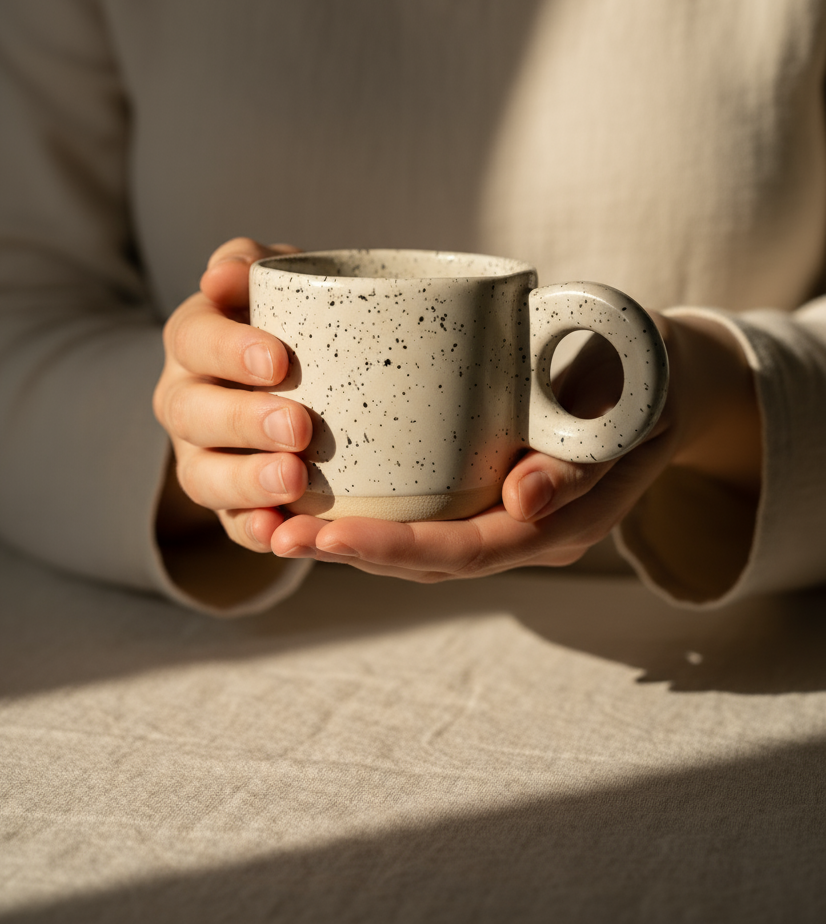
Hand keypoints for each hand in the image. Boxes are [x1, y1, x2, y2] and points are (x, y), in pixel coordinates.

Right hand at [153, 237, 312, 548]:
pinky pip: (230, 525)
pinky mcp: (228, 503)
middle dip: (242, 423)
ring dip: (245, 483)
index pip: (194, 340)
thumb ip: (251, 263)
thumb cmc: (292, 314)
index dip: (229, 351)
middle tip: (298, 427)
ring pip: (203, 477)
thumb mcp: (276, 277)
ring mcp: (200, 455)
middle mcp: (184, 399)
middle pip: (192, 414)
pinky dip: (252, 532)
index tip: (279, 361)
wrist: (307, 370)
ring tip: (293, 482)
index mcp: (193, 338)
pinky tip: (280, 534)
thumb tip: (221, 275)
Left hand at [261, 313, 761, 581]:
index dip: (397, 547)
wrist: (660, 375)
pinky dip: (371, 514)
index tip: (330, 533)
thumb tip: (523, 502)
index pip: (469, 549)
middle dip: (351, 551)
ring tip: (275, 523)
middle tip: (276, 532)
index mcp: (564, 520)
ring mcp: (508, 518)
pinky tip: (316, 498)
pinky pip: (427, 517)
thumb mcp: (631, 401)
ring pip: (420, 547)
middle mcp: (529, 532)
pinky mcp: (487, 493)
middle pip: (430, 561)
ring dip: (348, 540)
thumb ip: (584, 457)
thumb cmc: (642, 375)